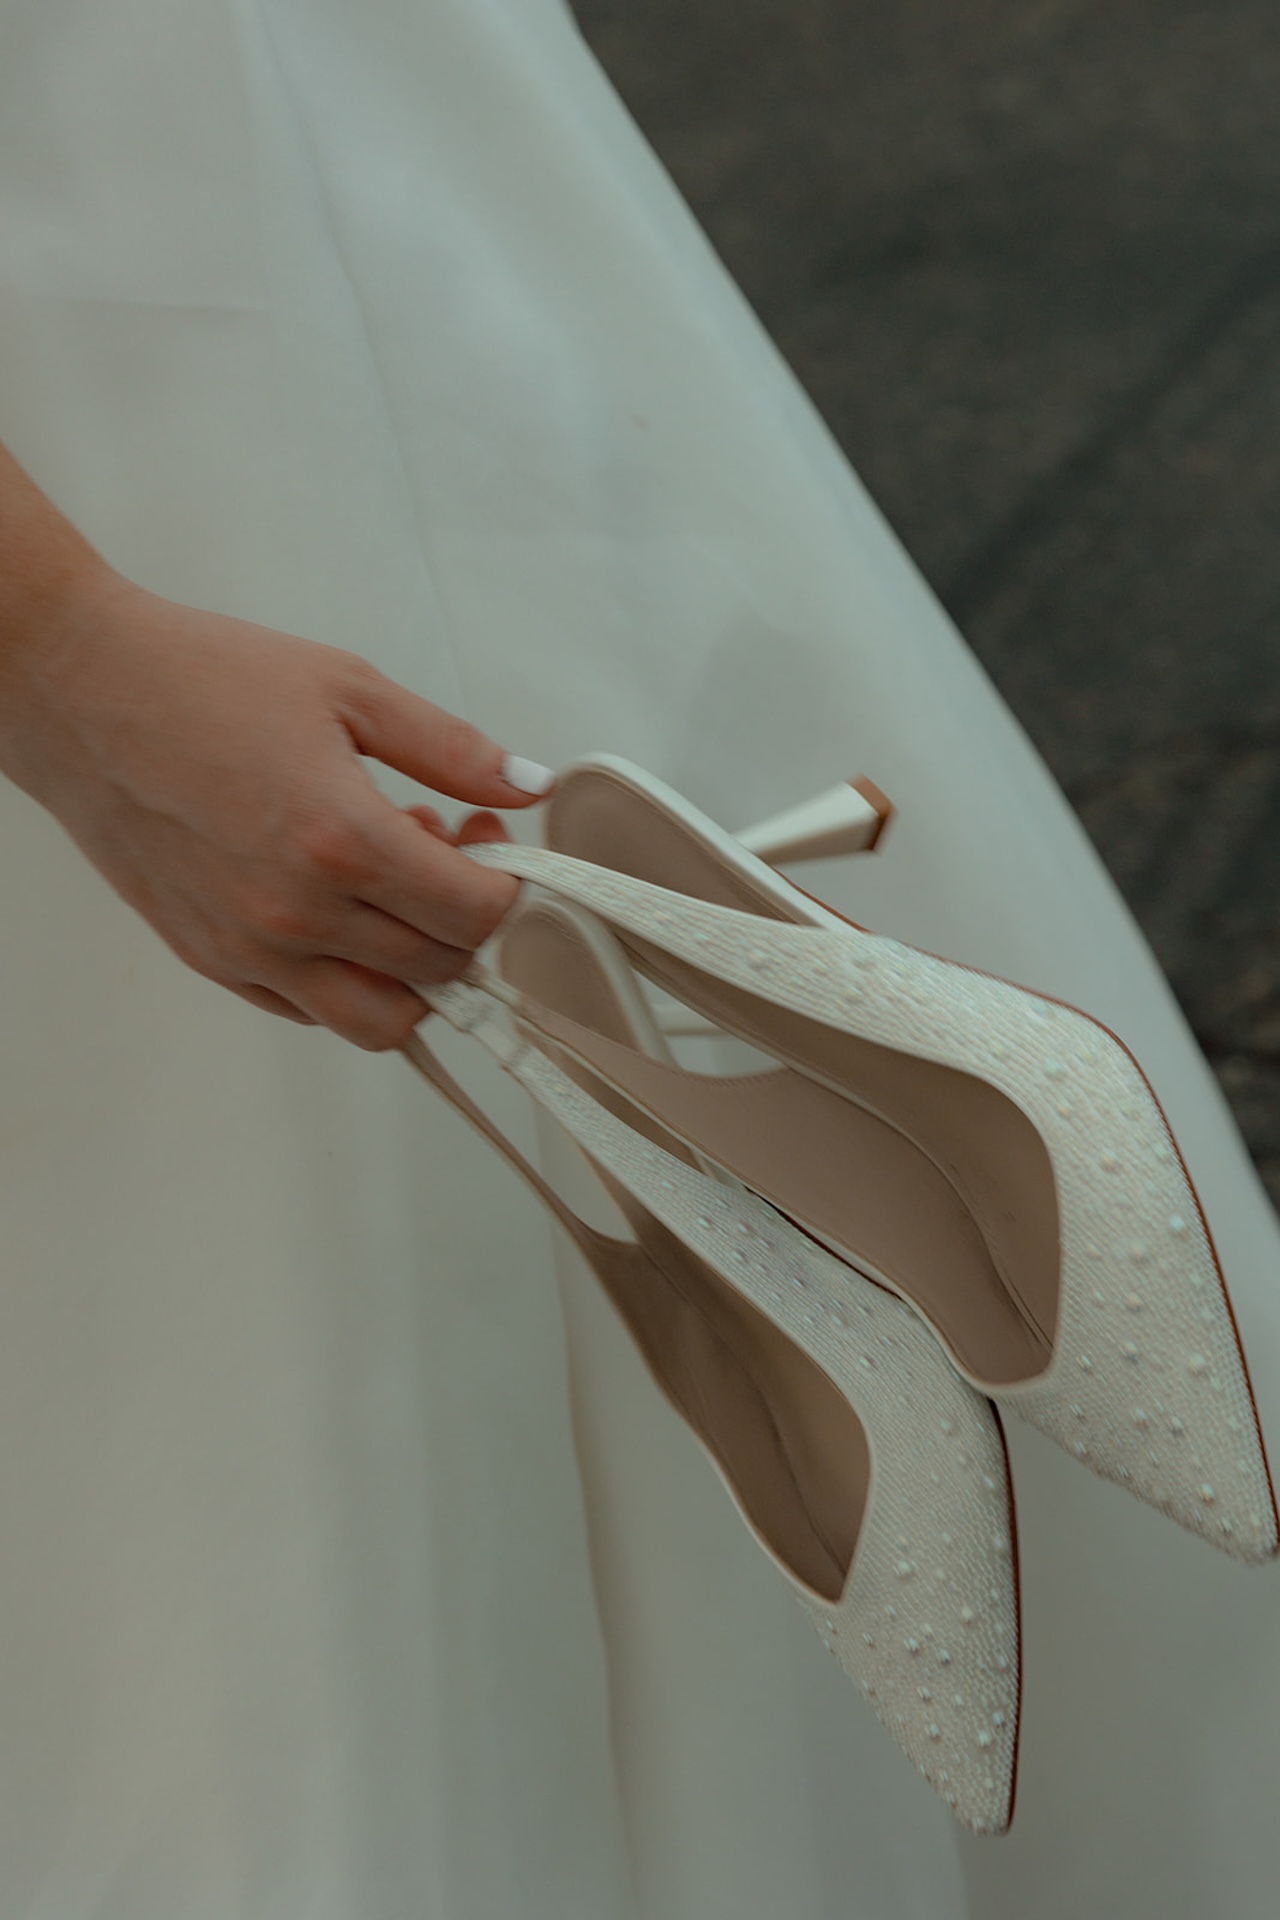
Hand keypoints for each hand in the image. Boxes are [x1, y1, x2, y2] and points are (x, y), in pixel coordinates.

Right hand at [2, 570, 548, 1048]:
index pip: (476, 916)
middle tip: (441, 849)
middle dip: (465, 918)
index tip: (487, 841)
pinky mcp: (212, 962)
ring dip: (414, 973)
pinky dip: (350, 981)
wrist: (81, 692)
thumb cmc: (202, 678)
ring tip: (392, 895)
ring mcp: (251, 949)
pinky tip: (340, 909)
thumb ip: (451, 751)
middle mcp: (297, 913)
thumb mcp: (349, 689)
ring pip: (382, 1021)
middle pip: (440, 970)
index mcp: (341, 840)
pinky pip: (312, 1013)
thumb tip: (529, 786)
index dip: (506, 886)